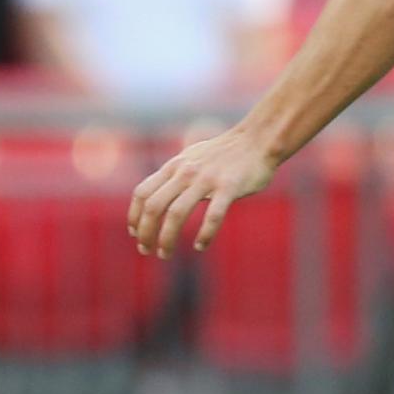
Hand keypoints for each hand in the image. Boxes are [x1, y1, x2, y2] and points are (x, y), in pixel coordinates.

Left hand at [127, 127, 278, 254]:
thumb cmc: (227, 152)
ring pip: (177, 213)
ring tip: (164, 254)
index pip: (142, 193)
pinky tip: (200, 246)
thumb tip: (160, 193)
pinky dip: (204, 235)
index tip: (135, 234)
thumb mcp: (193, 157)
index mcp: (175, 166)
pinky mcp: (229, 187)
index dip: (134, 216)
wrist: (259, 139)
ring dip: (166, 238)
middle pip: (154, 206)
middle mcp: (186, 172)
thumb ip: (176, 174)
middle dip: (146, 233)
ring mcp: (207, 179)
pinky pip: (213, 216)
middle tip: (147, 251)